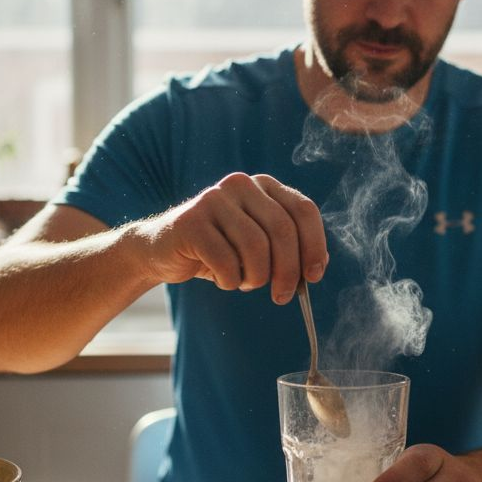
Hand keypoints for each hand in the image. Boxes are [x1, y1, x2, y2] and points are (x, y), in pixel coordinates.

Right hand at [135, 173, 326, 303]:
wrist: (163, 250)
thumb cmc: (218, 250)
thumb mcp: (258, 245)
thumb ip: (289, 248)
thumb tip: (318, 266)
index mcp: (263, 186)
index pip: (303, 210)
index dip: (314, 245)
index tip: (314, 276)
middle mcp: (240, 185)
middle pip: (282, 230)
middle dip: (288, 271)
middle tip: (283, 296)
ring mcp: (214, 199)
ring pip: (256, 247)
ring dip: (256, 277)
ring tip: (245, 282)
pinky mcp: (191, 221)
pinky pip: (226, 261)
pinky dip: (230, 280)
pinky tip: (222, 279)